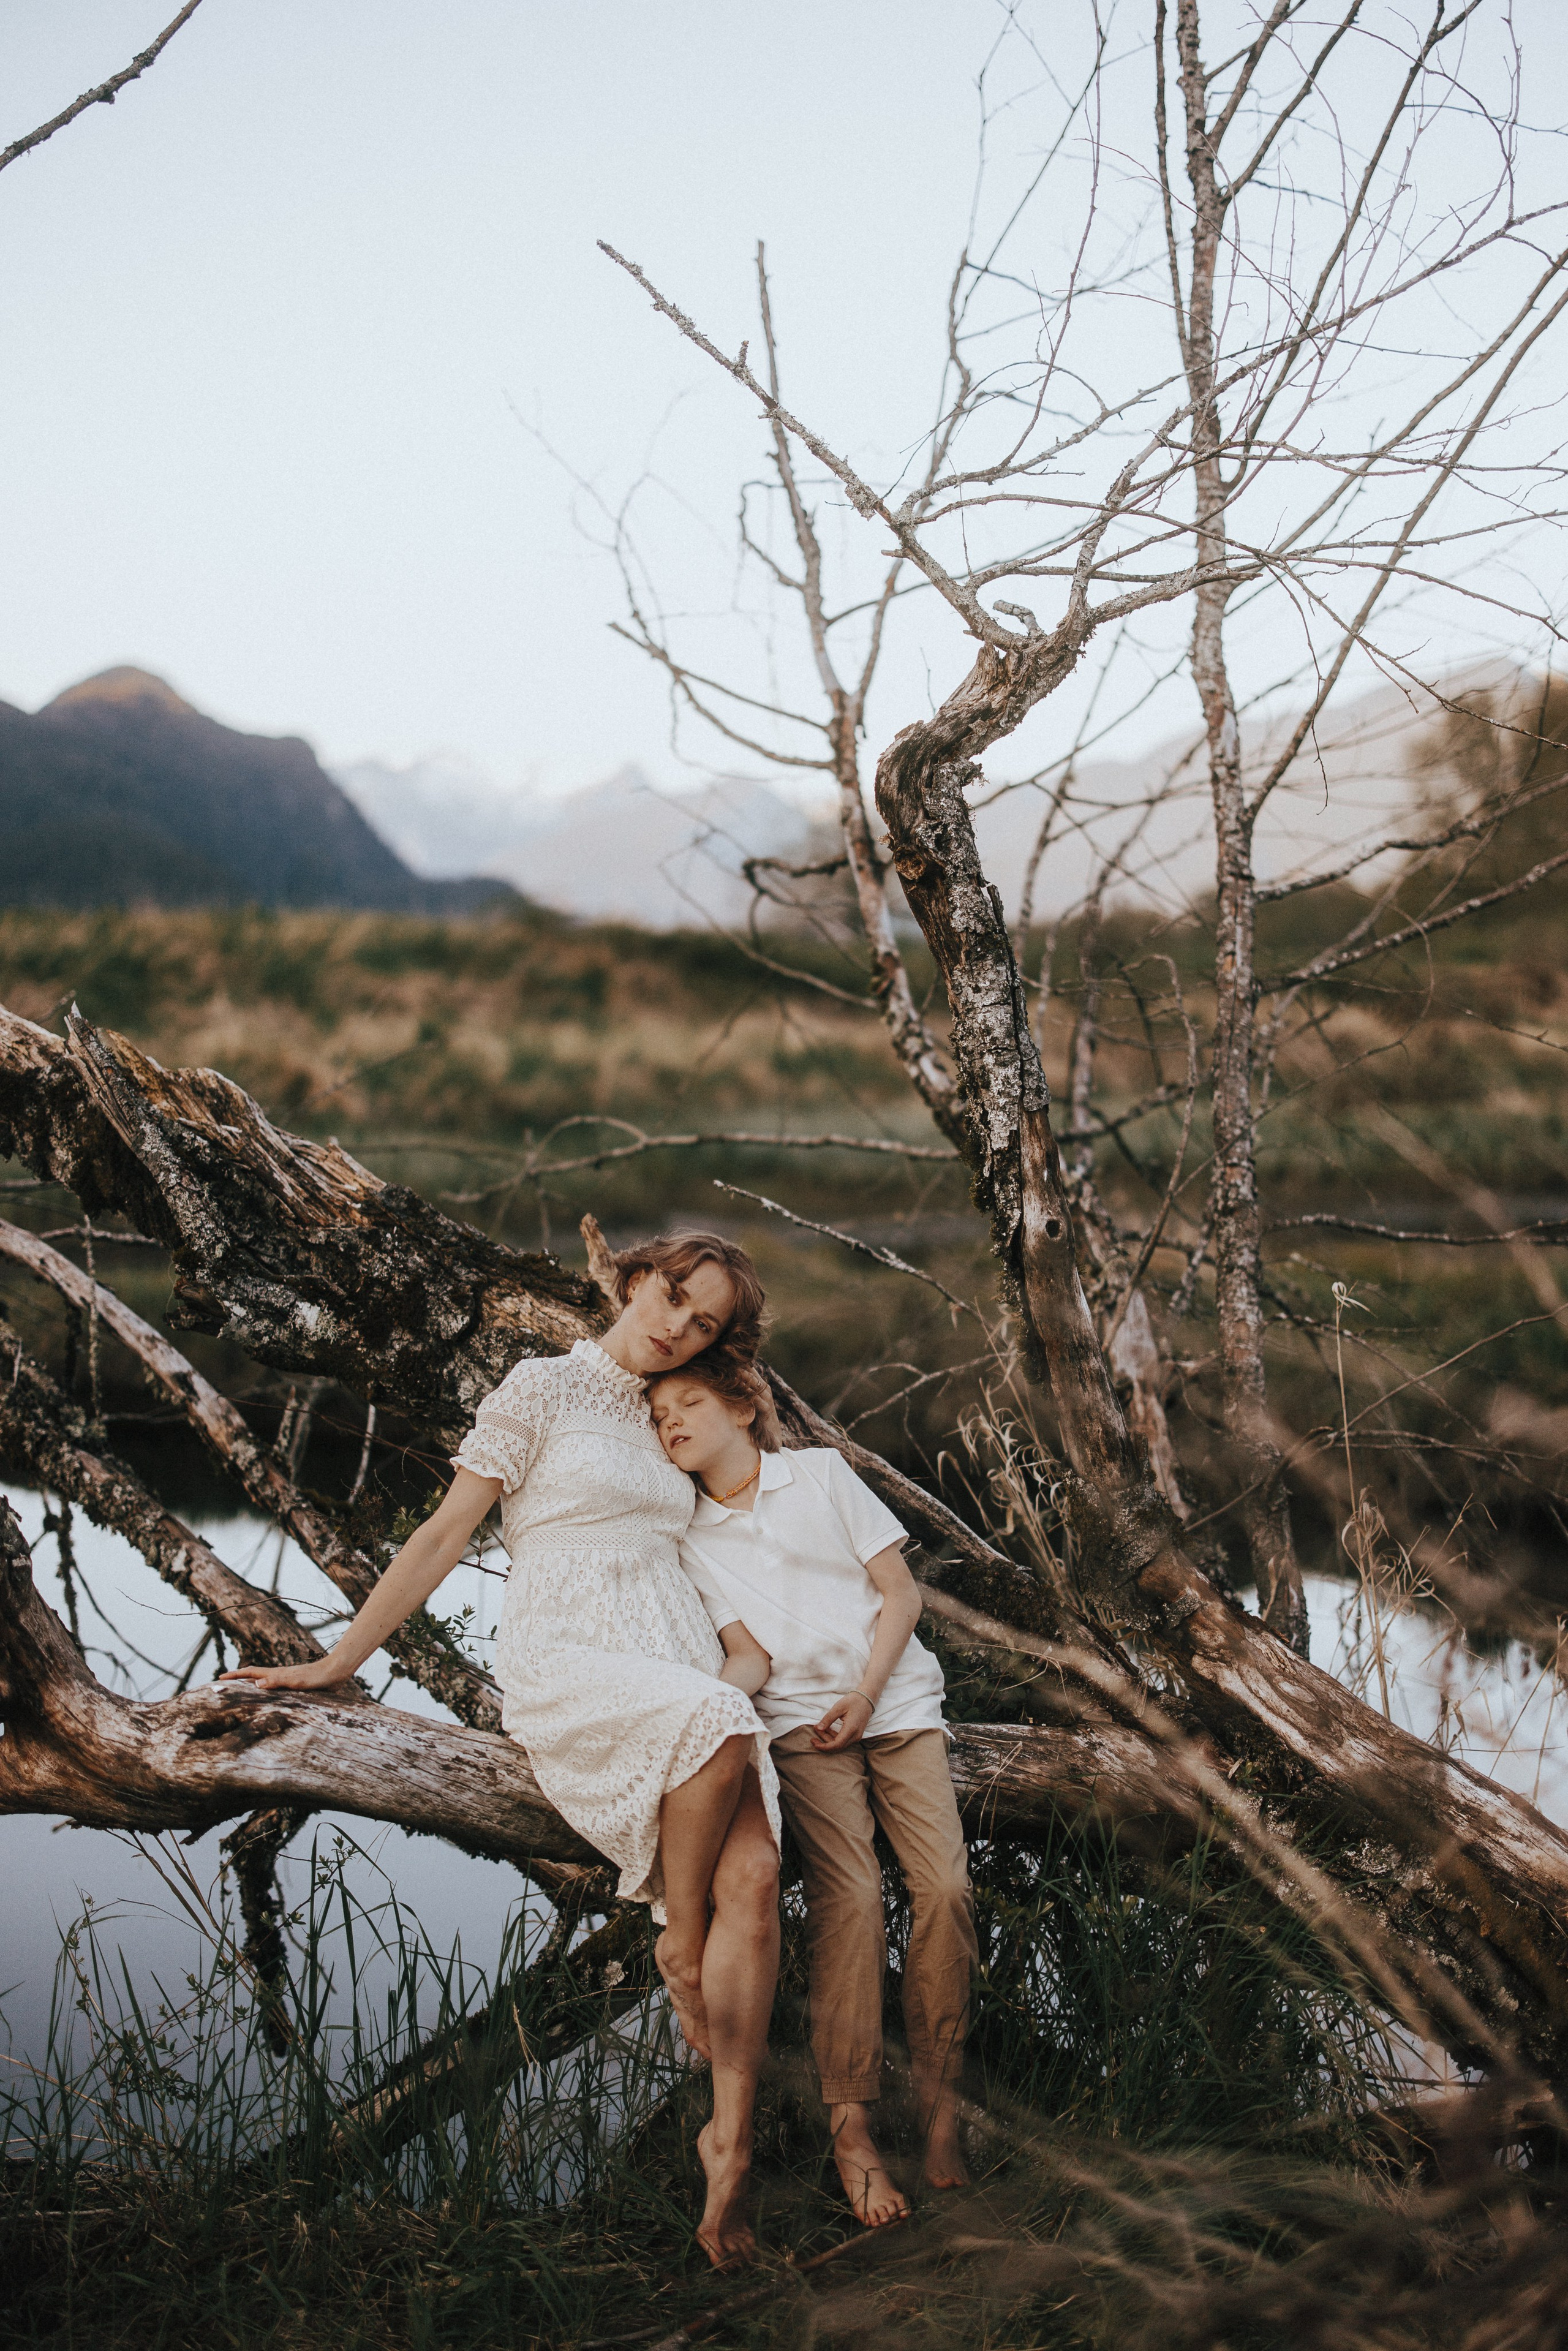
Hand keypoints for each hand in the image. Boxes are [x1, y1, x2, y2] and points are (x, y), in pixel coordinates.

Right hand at [217, 1658, 346, 1693]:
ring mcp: (286, 1681)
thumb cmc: (315, 1677)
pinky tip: (267, 1699)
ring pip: (263, 1682)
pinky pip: (274, 1689)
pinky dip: (265, 1693)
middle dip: (238, 1680)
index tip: (220, 1678)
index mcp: (275, 1673)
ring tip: (240, 1692)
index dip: (235, 1676)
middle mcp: (278, 1676)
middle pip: (254, 1676)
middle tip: (224, 1685)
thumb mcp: (295, 1681)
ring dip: (250, 1686)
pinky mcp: (294, 1686)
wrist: (334, 1673)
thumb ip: (276, 1682)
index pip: (250, 1673)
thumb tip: (256, 1684)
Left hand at [810, 1690, 873, 1751]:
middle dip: (823, 1741)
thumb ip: (828, 1719)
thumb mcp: (838, 1707)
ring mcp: (857, 1736)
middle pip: (837, 1746)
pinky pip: (843, 1740)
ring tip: (818, 1728)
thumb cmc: (853, 1701)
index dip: (824, 1746)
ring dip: (828, 1738)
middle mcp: (855, 1736)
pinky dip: (833, 1736)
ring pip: (840, 1744)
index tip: (813, 1742)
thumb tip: (818, 1728)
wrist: (867, 1698)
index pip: (836, 1744)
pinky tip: (827, 1729)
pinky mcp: (856, 1735)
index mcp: (851, 1729)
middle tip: (814, 1732)